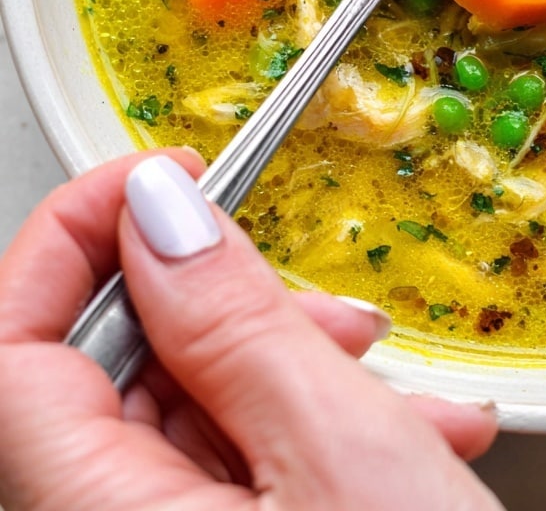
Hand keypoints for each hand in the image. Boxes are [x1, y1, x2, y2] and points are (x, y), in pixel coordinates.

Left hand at [0, 151, 501, 510]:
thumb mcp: (335, 452)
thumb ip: (231, 321)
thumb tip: (159, 210)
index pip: (5, 347)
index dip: (71, 238)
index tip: (161, 177)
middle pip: (106, 377)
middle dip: (224, 316)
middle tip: (319, 306)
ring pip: (181, 422)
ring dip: (288, 375)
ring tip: (390, 382)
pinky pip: (227, 474)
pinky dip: (308, 435)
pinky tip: (399, 443)